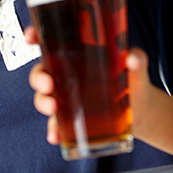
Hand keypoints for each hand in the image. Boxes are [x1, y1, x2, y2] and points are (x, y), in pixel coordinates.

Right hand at [25, 26, 154, 145]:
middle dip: (38, 77)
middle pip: (42, 70)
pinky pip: (56, 123)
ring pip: (44, 97)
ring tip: (53, 108)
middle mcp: (68, 74)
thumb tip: (133, 58)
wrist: (142, 112)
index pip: (51, 41)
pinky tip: (55, 135)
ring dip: (42, 102)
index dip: (36, 36)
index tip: (30, 37)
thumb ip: (137, 60)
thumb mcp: (136, 68)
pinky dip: (53, 129)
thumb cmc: (133, 81)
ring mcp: (68, 97)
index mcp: (78, 54)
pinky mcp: (73, 118)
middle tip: (48, 84)